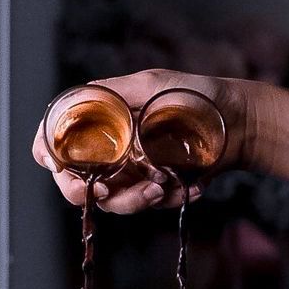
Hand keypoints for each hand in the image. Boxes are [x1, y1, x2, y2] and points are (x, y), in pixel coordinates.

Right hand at [32, 69, 254, 212]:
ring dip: (134, 200)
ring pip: (111, 202)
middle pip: (76, 184)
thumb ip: (111, 94)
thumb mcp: (150, 84)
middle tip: (106, 190)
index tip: (60, 166)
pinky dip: (167, 199)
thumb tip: (77, 103)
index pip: (55, 145)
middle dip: (89, 192)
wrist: (239, 122)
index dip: (49, 157)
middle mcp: (108, 150)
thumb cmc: (195, 94)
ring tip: (163, 185)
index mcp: (98, 122)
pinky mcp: (155, 188)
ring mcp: (130, 172)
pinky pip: (148, 204)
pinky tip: (190, 185)